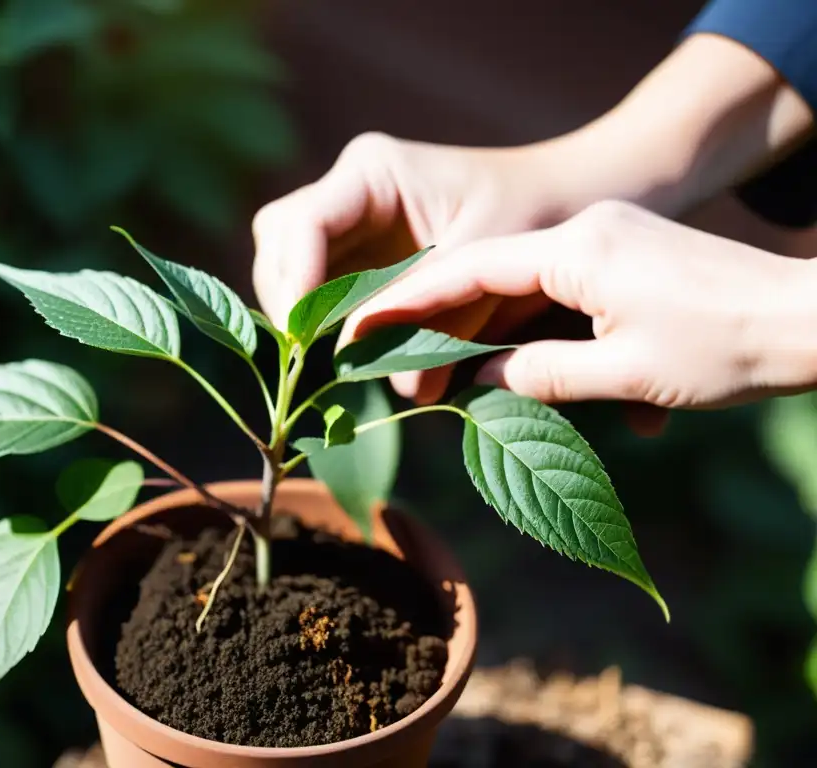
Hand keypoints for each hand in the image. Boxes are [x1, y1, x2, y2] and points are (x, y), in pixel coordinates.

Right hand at [252, 132, 563, 399]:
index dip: (295, 280)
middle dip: (287, 298)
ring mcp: (351, 219)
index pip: (305, 223)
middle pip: (278, 240)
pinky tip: (352, 354)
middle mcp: (350, 190)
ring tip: (332, 360)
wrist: (560, 195)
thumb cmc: (531, 210)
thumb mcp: (484, 259)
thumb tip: (399, 388)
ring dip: (301, 313)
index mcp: (373, 171)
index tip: (302, 337)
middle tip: (306, 358)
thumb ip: (435, 317)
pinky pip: (320, 286)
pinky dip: (327, 322)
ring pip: (287, 262)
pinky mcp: (361, 251)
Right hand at [343, 201, 816, 413]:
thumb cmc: (727, 349)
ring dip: (487, 330)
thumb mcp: (625, 373)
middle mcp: (585, 232)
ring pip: (523, 287)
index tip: (360, 323)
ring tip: (446, 373)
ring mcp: (608, 241)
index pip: (468, 267)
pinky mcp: (627, 259)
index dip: (409, 299)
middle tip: (394, 361)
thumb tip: (477, 381)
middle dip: (441, 320)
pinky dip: (531, 326)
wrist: (812, 320)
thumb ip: (540, 375)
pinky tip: (516, 362)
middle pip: (488, 274)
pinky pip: (559, 291)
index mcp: (577, 248)